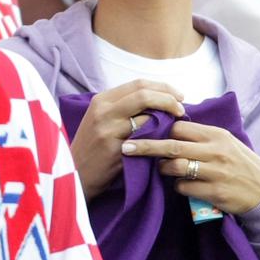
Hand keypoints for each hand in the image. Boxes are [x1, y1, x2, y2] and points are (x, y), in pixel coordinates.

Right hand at [69, 79, 184, 197]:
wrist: (77, 175)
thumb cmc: (94, 147)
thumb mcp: (103, 119)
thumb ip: (125, 107)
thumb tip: (159, 99)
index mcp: (102, 100)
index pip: (138, 84)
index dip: (163, 87)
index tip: (178, 96)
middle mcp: (103, 110)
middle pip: (144, 94)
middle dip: (169, 99)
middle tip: (182, 109)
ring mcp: (108, 130)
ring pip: (147, 115)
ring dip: (167, 119)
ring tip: (176, 125)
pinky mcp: (115, 149)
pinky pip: (145, 138)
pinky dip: (159, 136)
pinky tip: (166, 140)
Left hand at [121, 120, 259, 214]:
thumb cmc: (241, 164)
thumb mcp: (226, 142)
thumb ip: (202, 136)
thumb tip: (171, 128)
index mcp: (217, 135)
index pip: (180, 127)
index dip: (163, 131)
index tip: (149, 133)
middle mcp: (216, 151)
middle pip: (172, 146)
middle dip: (146, 146)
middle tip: (126, 147)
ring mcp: (215, 172)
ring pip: (175, 167)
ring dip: (163, 169)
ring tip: (161, 170)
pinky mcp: (214, 192)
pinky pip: (184, 188)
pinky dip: (177, 187)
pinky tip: (182, 186)